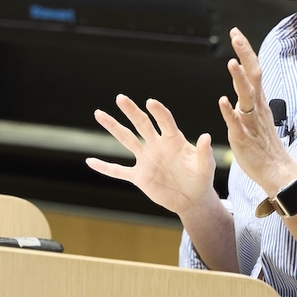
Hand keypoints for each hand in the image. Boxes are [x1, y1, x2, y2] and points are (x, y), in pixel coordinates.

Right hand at [86, 94, 216, 216]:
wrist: (191, 199)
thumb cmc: (201, 179)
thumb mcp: (205, 167)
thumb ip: (204, 153)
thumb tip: (206, 137)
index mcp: (173, 140)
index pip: (165, 121)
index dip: (158, 112)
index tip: (150, 102)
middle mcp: (157, 145)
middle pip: (141, 124)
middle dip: (131, 111)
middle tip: (120, 98)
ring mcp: (146, 160)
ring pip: (126, 139)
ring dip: (113, 127)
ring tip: (99, 113)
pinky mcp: (139, 176)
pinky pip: (118, 171)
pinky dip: (105, 168)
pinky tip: (90, 162)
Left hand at [218, 28, 294, 191]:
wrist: (276, 171)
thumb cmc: (263, 143)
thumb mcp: (255, 114)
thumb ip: (249, 96)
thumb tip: (241, 78)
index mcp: (258, 101)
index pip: (253, 69)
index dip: (245, 51)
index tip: (236, 32)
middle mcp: (256, 107)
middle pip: (253, 75)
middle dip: (245, 55)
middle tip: (236, 35)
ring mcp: (251, 122)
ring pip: (247, 97)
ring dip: (240, 79)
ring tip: (232, 62)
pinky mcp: (244, 138)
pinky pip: (237, 123)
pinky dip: (230, 112)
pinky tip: (223, 101)